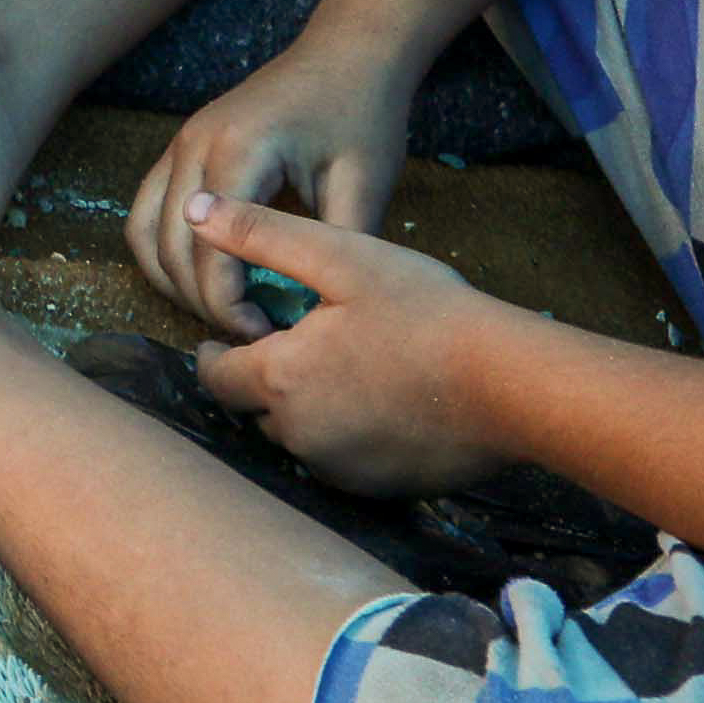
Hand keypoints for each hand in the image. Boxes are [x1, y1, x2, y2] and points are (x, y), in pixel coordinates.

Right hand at [137, 27, 423, 336]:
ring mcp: (179, 143)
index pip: (212, 254)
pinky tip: (202, 278)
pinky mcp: (181, 147)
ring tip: (224, 310)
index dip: (232, 308)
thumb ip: (333, 248)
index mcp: (238, 152)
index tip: (269, 335)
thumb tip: (313, 316)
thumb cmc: (361, 114)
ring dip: (174, 282)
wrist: (348, 53)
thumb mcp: (363, 184)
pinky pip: (146, 211)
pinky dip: (162, 253)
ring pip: (144, 234)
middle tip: (251, 333)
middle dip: (204, 304)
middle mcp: (193, 145)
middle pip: (172, 250)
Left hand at [183, 196, 526, 499]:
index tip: (229, 339)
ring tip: (341, 370)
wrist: (509, 386)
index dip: (217, 354)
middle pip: (255, 410)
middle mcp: (298, 436)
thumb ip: (262, 236)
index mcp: (280, 379)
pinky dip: (344, 436)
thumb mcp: (341, 257)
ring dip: (304, 410)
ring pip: (298, 438)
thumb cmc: (426, 313)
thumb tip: (194, 212)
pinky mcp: (376, 490)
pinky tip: (377, 403)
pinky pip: (339, 462)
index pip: (216, 376)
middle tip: (298, 346)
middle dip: (264, 380)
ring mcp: (339, 469)